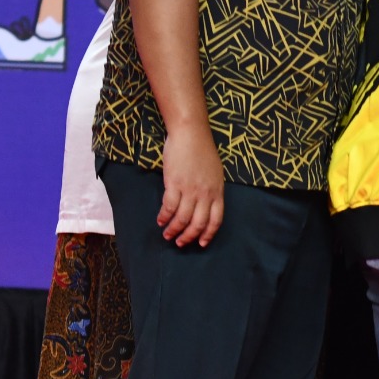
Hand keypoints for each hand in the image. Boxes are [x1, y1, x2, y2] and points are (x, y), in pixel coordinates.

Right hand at [158, 127, 225, 246]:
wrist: (191, 134)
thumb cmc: (202, 151)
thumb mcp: (215, 173)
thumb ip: (212, 190)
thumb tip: (205, 205)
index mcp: (218, 191)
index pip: (216, 219)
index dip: (208, 234)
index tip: (201, 243)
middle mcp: (206, 193)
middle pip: (199, 223)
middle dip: (189, 237)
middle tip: (180, 243)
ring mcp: (191, 189)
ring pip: (183, 218)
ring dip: (174, 230)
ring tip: (167, 235)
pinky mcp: (175, 184)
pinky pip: (169, 207)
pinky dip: (164, 217)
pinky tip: (160, 220)